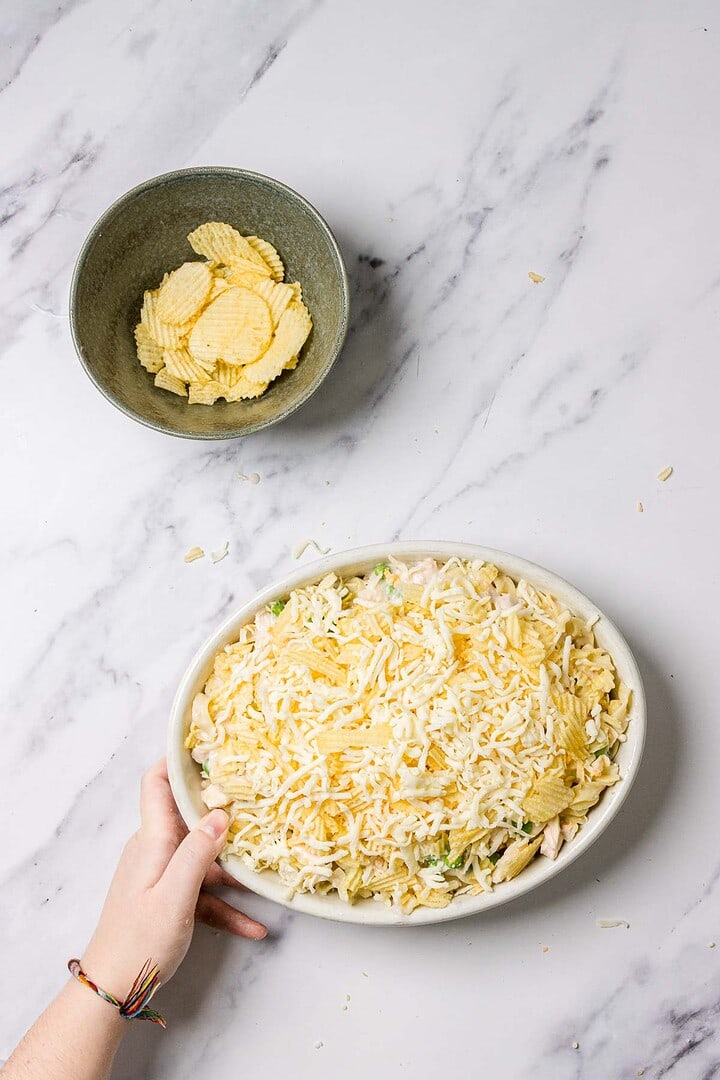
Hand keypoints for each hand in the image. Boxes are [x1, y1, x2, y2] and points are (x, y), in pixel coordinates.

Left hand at [81, 759, 266, 999]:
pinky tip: (256, 926)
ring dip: (234, 868)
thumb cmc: (139, 940)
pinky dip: (227, 906)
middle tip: (259, 800)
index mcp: (152, 840)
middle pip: (191, 818)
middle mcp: (156, 850)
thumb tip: (221, 812)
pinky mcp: (171, 900)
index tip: (212, 748)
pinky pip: (204, 894)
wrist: (112, 989)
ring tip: (268, 867)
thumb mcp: (175, 895)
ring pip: (204, 859)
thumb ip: (198, 851)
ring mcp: (164, 875)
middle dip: (224, 811)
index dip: (178, 760)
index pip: (157, 784)